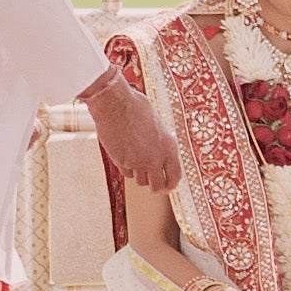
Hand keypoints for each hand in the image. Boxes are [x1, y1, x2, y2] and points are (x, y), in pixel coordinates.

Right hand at [85, 67, 179, 188]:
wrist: (115, 104)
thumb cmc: (136, 107)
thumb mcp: (157, 124)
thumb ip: (160, 142)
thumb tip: (159, 152)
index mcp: (169, 147)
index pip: (175, 176)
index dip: (171, 184)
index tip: (167, 186)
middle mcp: (155, 158)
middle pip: (157, 187)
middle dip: (155, 186)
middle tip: (152, 182)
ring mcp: (138, 162)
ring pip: (140, 181)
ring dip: (139, 174)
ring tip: (136, 159)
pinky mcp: (121, 162)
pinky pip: (127, 173)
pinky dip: (127, 167)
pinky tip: (125, 154)